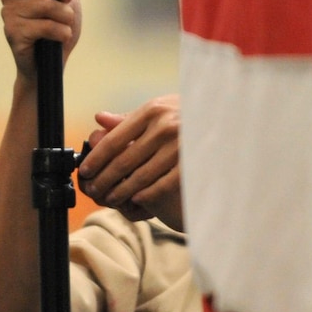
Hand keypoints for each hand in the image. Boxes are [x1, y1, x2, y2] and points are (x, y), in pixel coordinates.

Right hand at [1, 0, 80, 80]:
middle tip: (70, 2)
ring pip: (47, 4)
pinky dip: (62, 32)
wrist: (51, 65)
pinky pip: (47, 26)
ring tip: (64, 25)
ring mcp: (9, 12)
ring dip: (66, 16)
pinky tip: (59, 38)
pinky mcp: (13, 32)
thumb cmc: (58, 28)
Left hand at [79, 95, 183, 228]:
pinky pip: (161, 186)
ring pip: (140, 177)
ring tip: (110, 199)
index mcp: (152, 111)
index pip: (114, 139)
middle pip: (123, 161)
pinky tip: (134, 200)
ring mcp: (179, 147)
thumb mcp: (160, 110)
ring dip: (121, 191)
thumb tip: (99, 119)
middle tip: (93, 190)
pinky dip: (145, 195)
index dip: (96, 158)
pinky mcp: (191, 166)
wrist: (226, 122)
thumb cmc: (187, 116)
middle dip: (103, 179)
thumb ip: (129, 118)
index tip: (84, 171)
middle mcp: (165, 127)